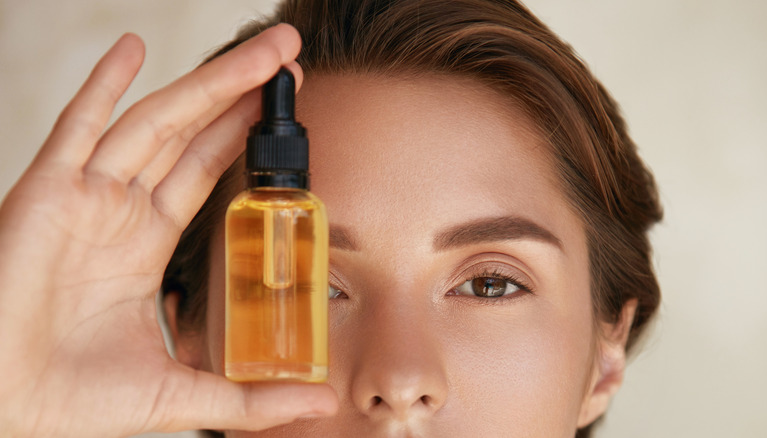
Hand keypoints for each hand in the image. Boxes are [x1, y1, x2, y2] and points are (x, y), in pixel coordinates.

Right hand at [0, 24, 336, 436]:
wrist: (5, 408)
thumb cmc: (78, 400)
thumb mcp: (186, 392)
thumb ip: (253, 398)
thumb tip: (322, 402)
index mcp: (148, 242)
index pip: (208, 172)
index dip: (244, 136)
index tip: (284, 107)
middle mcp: (120, 210)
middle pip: (193, 133)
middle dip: (240, 93)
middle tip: (289, 57)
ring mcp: (86, 196)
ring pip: (156, 122)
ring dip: (207, 82)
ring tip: (259, 50)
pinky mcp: (46, 193)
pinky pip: (78, 127)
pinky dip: (102, 86)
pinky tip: (131, 48)